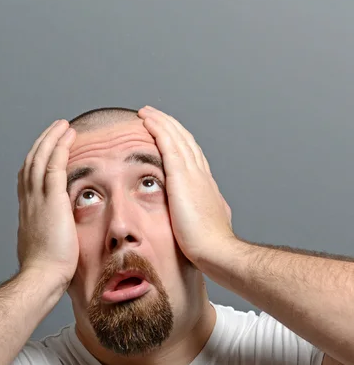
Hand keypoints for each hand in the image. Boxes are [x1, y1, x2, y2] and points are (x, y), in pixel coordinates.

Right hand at [17, 119, 78, 288]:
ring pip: (40, 158)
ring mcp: (38, 199)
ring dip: (51, 138)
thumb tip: (57, 237)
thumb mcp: (45, 249)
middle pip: (31, 163)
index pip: (28, 180)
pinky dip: (60, 146)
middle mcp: (28, 201)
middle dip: (42, 144)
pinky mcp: (51, 199)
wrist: (42, 277)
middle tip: (54, 130)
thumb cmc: (47, 272)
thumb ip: (49, 237)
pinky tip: (69, 135)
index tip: (45, 153)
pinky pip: (54, 164)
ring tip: (62, 126)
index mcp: (27, 213)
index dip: (36, 162)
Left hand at [137, 106, 235, 266]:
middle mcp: (202, 176)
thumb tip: (190, 220)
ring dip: (161, 122)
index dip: (180, 143)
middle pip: (186, 142)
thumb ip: (195, 218)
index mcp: (206, 187)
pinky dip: (158, 129)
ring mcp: (193, 175)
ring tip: (146, 112)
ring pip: (177, 138)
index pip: (192, 157)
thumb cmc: (208, 248)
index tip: (169, 135)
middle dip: (170, 126)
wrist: (217, 251)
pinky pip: (168, 145)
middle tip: (155, 115)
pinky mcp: (182, 178)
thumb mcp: (201, 227)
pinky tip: (147, 120)